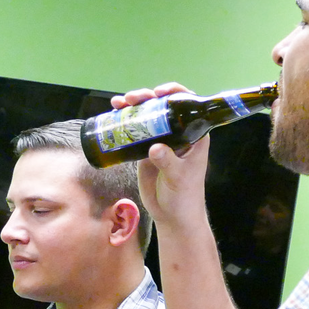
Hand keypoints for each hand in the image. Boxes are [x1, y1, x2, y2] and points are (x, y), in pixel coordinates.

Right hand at [112, 83, 211, 239]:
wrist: (172, 215)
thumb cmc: (185, 196)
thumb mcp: (179, 178)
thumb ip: (169, 162)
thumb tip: (154, 148)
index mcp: (194, 134)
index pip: (188, 105)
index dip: (175, 94)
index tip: (160, 93)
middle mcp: (177, 133)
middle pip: (162, 107)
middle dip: (147, 98)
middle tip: (132, 98)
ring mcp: (160, 141)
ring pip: (147, 117)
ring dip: (132, 107)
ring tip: (118, 103)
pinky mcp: (145, 151)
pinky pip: (134, 132)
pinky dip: (124, 123)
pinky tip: (113, 116)